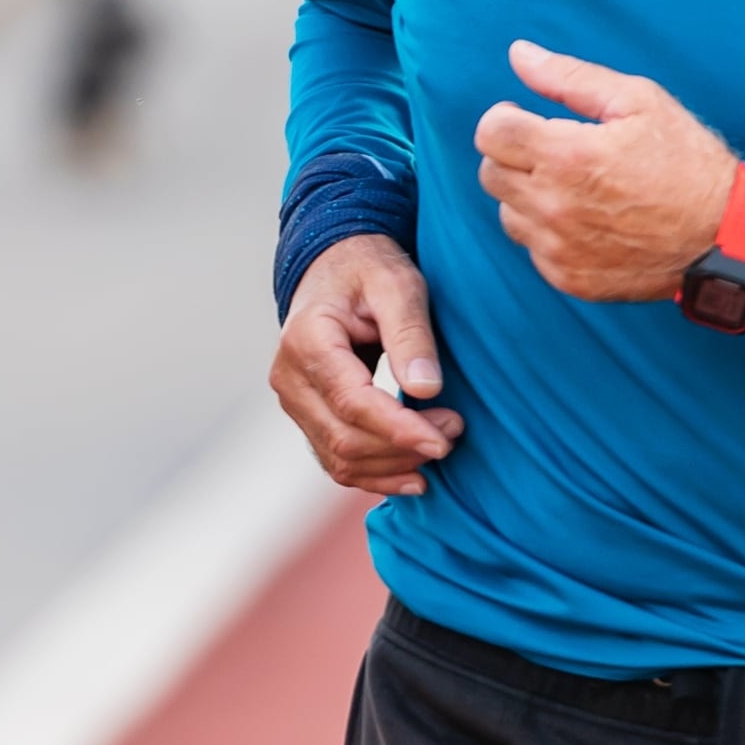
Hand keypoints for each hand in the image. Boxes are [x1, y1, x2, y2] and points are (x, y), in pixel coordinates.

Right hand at [270, 232, 461, 499]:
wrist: (335, 268)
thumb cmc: (368, 270)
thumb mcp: (397, 285)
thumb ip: (410, 333)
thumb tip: (426, 389)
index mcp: (307, 339)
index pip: (352, 402)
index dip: (399, 429)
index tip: (444, 439)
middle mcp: (289, 376)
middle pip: (344, 438)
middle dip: (403, 447)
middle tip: (454, 431)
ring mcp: (294, 401)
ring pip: (340, 457)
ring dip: (393, 465)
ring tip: (442, 446)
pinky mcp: (307, 416)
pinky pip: (335, 461)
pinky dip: (375, 475)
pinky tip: (413, 477)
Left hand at [473, 41, 735, 302]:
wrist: (725, 236)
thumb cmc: (687, 161)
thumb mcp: (638, 101)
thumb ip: (569, 77)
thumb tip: (519, 54)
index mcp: (567, 155)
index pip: (490, 133)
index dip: (505, 119)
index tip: (527, 120)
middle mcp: (554, 206)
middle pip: (490, 173)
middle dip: (514, 155)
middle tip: (554, 151)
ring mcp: (558, 248)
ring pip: (507, 213)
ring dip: (528, 196)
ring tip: (575, 187)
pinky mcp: (568, 278)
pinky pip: (532, 249)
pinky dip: (548, 232)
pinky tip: (587, 220)